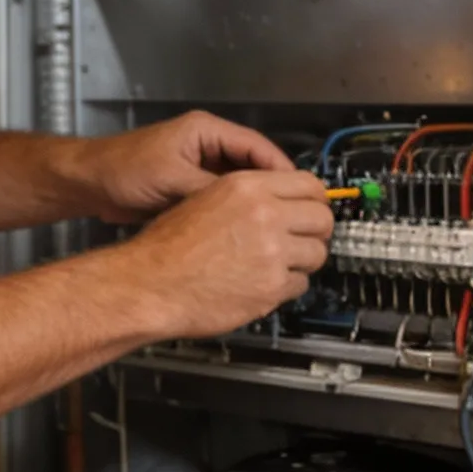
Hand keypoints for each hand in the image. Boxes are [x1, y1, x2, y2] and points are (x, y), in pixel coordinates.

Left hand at [66, 111, 292, 224]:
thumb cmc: (122, 170)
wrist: (89, 183)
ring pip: (238, 186)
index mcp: (205, 131)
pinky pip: (221, 200)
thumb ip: (209, 192)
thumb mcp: (172, 179)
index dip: (280, 170)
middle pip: (252, 166)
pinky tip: (245, 231)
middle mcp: (206, 146)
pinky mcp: (189, 187)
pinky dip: (232, 213)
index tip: (300, 192)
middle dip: (271, 190)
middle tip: (293, 214)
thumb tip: (245, 208)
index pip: (257, 146)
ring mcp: (198, 167)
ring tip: (274, 225)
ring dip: (252, 204)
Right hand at [115, 168, 334, 338]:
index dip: (315, 198)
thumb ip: (247, 195)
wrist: (150, 283)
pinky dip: (287, 286)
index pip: (309, 184)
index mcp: (247, 187)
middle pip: (323, 218)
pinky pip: (300, 284)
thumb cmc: (165, 246)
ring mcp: (272, 252)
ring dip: (302, 260)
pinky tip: (263, 283)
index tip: (312, 208)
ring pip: (317, 253)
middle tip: (303, 239)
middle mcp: (265, 215)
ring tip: (278, 265)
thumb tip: (280, 201)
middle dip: (315, 230)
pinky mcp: (271, 287)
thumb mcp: (204, 197)